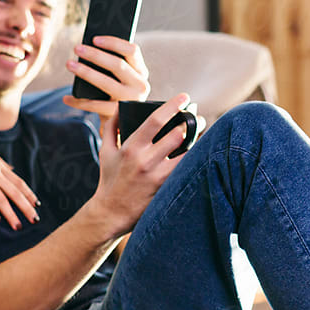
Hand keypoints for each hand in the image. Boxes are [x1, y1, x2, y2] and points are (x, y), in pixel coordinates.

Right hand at [0, 117, 39, 228]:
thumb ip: (1, 163)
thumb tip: (12, 168)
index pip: (19, 183)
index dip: (29, 194)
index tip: (37, 204)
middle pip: (15, 193)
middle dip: (26, 207)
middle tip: (35, 219)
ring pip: (1, 199)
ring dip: (11, 214)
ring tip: (17, 226)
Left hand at [62, 35, 149, 118]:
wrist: (122, 125)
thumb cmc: (117, 95)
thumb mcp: (122, 79)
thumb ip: (114, 65)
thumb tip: (89, 47)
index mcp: (141, 72)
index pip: (132, 51)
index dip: (114, 43)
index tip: (94, 39)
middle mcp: (140, 85)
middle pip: (118, 65)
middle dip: (95, 54)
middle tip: (77, 48)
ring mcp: (130, 100)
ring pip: (106, 82)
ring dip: (86, 72)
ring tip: (70, 64)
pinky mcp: (119, 114)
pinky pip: (95, 105)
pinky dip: (79, 101)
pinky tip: (67, 98)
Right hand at [88, 94, 188, 235]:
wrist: (111, 212)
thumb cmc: (109, 179)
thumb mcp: (105, 151)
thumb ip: (111, 127)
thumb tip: (119, 106)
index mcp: (131, 147)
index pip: (155, 120)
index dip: (172, 105)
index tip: (184, 97)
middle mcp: (145, 160)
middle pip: (177, 134)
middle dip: (192, 122)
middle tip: (199, 117)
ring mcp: (157, 176)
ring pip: (187, 153)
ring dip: (198, 140)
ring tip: (204, 133)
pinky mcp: (166, 188)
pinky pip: (186, 170)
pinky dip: (195, 159)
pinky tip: (201, 153)